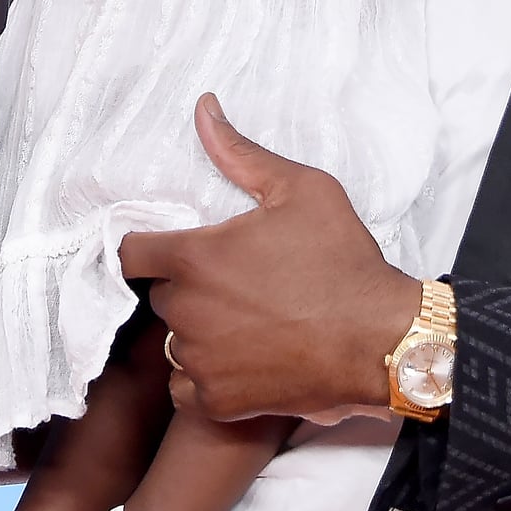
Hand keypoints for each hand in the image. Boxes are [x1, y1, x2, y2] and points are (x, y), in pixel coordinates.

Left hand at [119, 95, 421, 421]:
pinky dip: (205, 376)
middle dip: (186, 286)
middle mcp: (187, 312)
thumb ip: (241, 153)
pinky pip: (187, 387)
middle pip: (160, 295)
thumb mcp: (300, 190)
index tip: (167, 248)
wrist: (381, 340)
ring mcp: (200, 360)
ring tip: (244, 321)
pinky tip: (239, 360)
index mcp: (196, 259)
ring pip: (175, 340)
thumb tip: (204, 109)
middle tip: (231, 281)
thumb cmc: (342, 261)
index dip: (144, 247)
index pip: (129, 253)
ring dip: (198, 331)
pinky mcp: (219, 400)